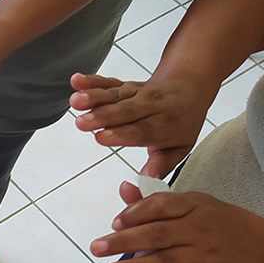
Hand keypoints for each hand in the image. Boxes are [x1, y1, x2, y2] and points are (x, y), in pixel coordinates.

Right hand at [69, 72, 213, 178]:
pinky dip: (91, 81)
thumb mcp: (179, 148)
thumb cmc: (180, 123)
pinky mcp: (124, 85)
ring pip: (114, 95)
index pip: (142, 131)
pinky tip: (76, 81)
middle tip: (82, 123)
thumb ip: (160, 165)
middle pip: (125, 111)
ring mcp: (136, 93)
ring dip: (93, 97)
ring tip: (76, 102)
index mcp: (165, 125)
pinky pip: (108, 82)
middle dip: (102, 116)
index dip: (122, 134)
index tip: (102, 137)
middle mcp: (150, 106)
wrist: (188, 88)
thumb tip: (147, 181)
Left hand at [90, 183, 263, 262]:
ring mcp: (205, 253)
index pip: (160, 206)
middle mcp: (197, 228)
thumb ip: (155, 200)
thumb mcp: (192, 204)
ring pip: (168, 259)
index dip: (136, 213)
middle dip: (124, 240)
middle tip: (96, 247)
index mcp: (191, 206)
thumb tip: (124, 187)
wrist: (263, 247)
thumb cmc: (219, 222)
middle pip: (157, 233)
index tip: (115, 222)